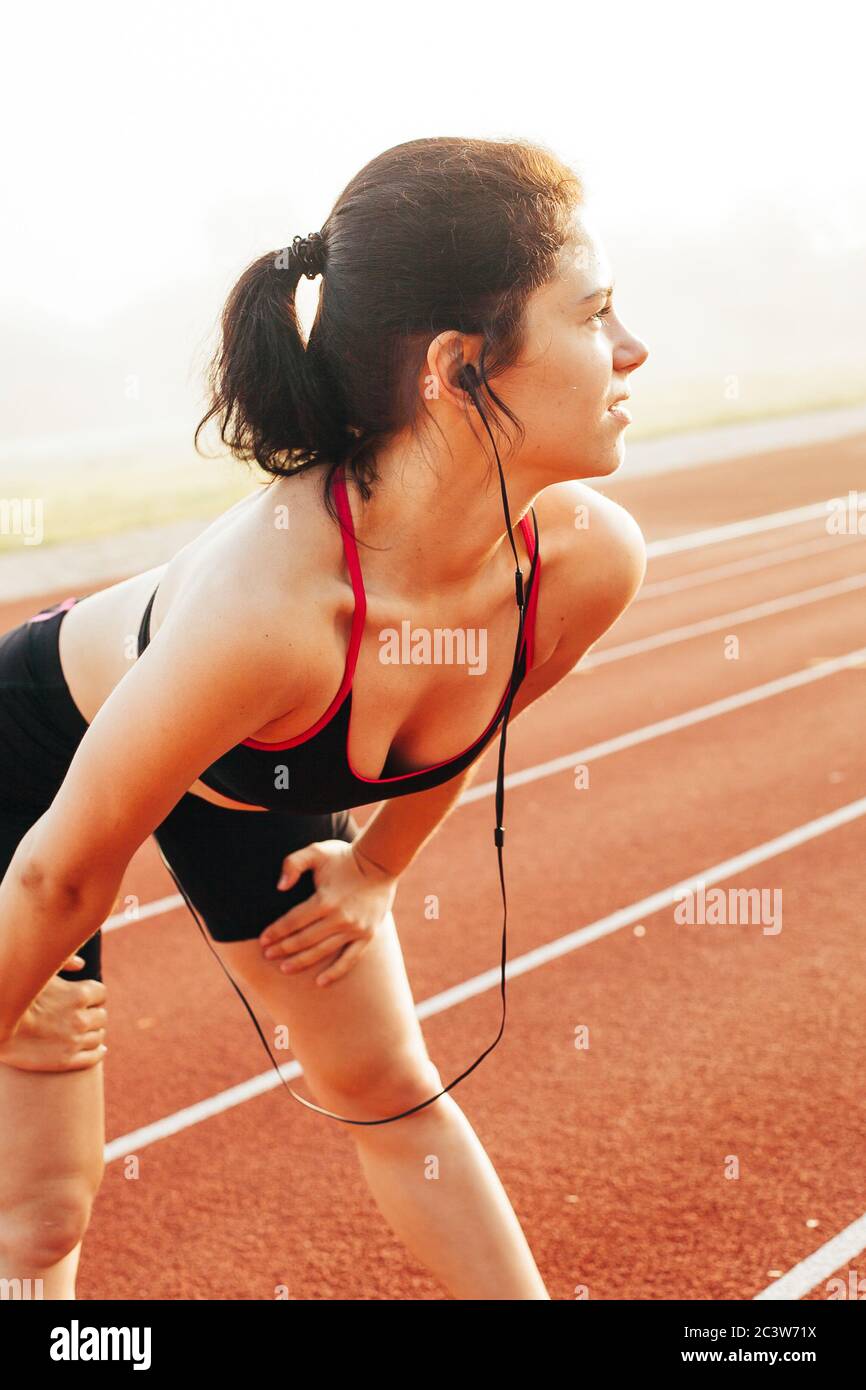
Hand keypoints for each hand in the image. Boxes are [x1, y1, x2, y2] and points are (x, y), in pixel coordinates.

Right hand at [0, 954, 107, 1071]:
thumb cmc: (17, 997)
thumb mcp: (39, 974)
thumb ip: (62, 962)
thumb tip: (82, 964)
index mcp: (79, 994)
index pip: (101, 994)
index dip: (92, 996)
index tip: (84, 999)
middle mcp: (80, 1018)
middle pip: (101, 1016)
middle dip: (92, 1015)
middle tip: (79, 1016)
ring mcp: (74, 1041)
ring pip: (99, 1036)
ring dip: (93, 1032)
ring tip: (83, 1032)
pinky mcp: (66, 1061)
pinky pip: (94, 1056)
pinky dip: (98, 1052)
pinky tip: (98, 1049)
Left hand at [260, 839, 397, 985]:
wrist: (380, 863)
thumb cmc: (344, 856)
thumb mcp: (317, 851)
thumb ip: (293, 864)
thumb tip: (280, 887)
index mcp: (325, 900)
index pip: (293, 921)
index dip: (275, 931)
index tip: (262, 940)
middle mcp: (340, 918)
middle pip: (304, 939)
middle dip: (283, 948)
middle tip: (267, 955)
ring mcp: (355, 929)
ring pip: (323, 951)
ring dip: (302, 962)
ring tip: (284, 969)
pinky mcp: (367, 935)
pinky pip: (350, 959)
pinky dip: (335, 973)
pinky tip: (320, 983)